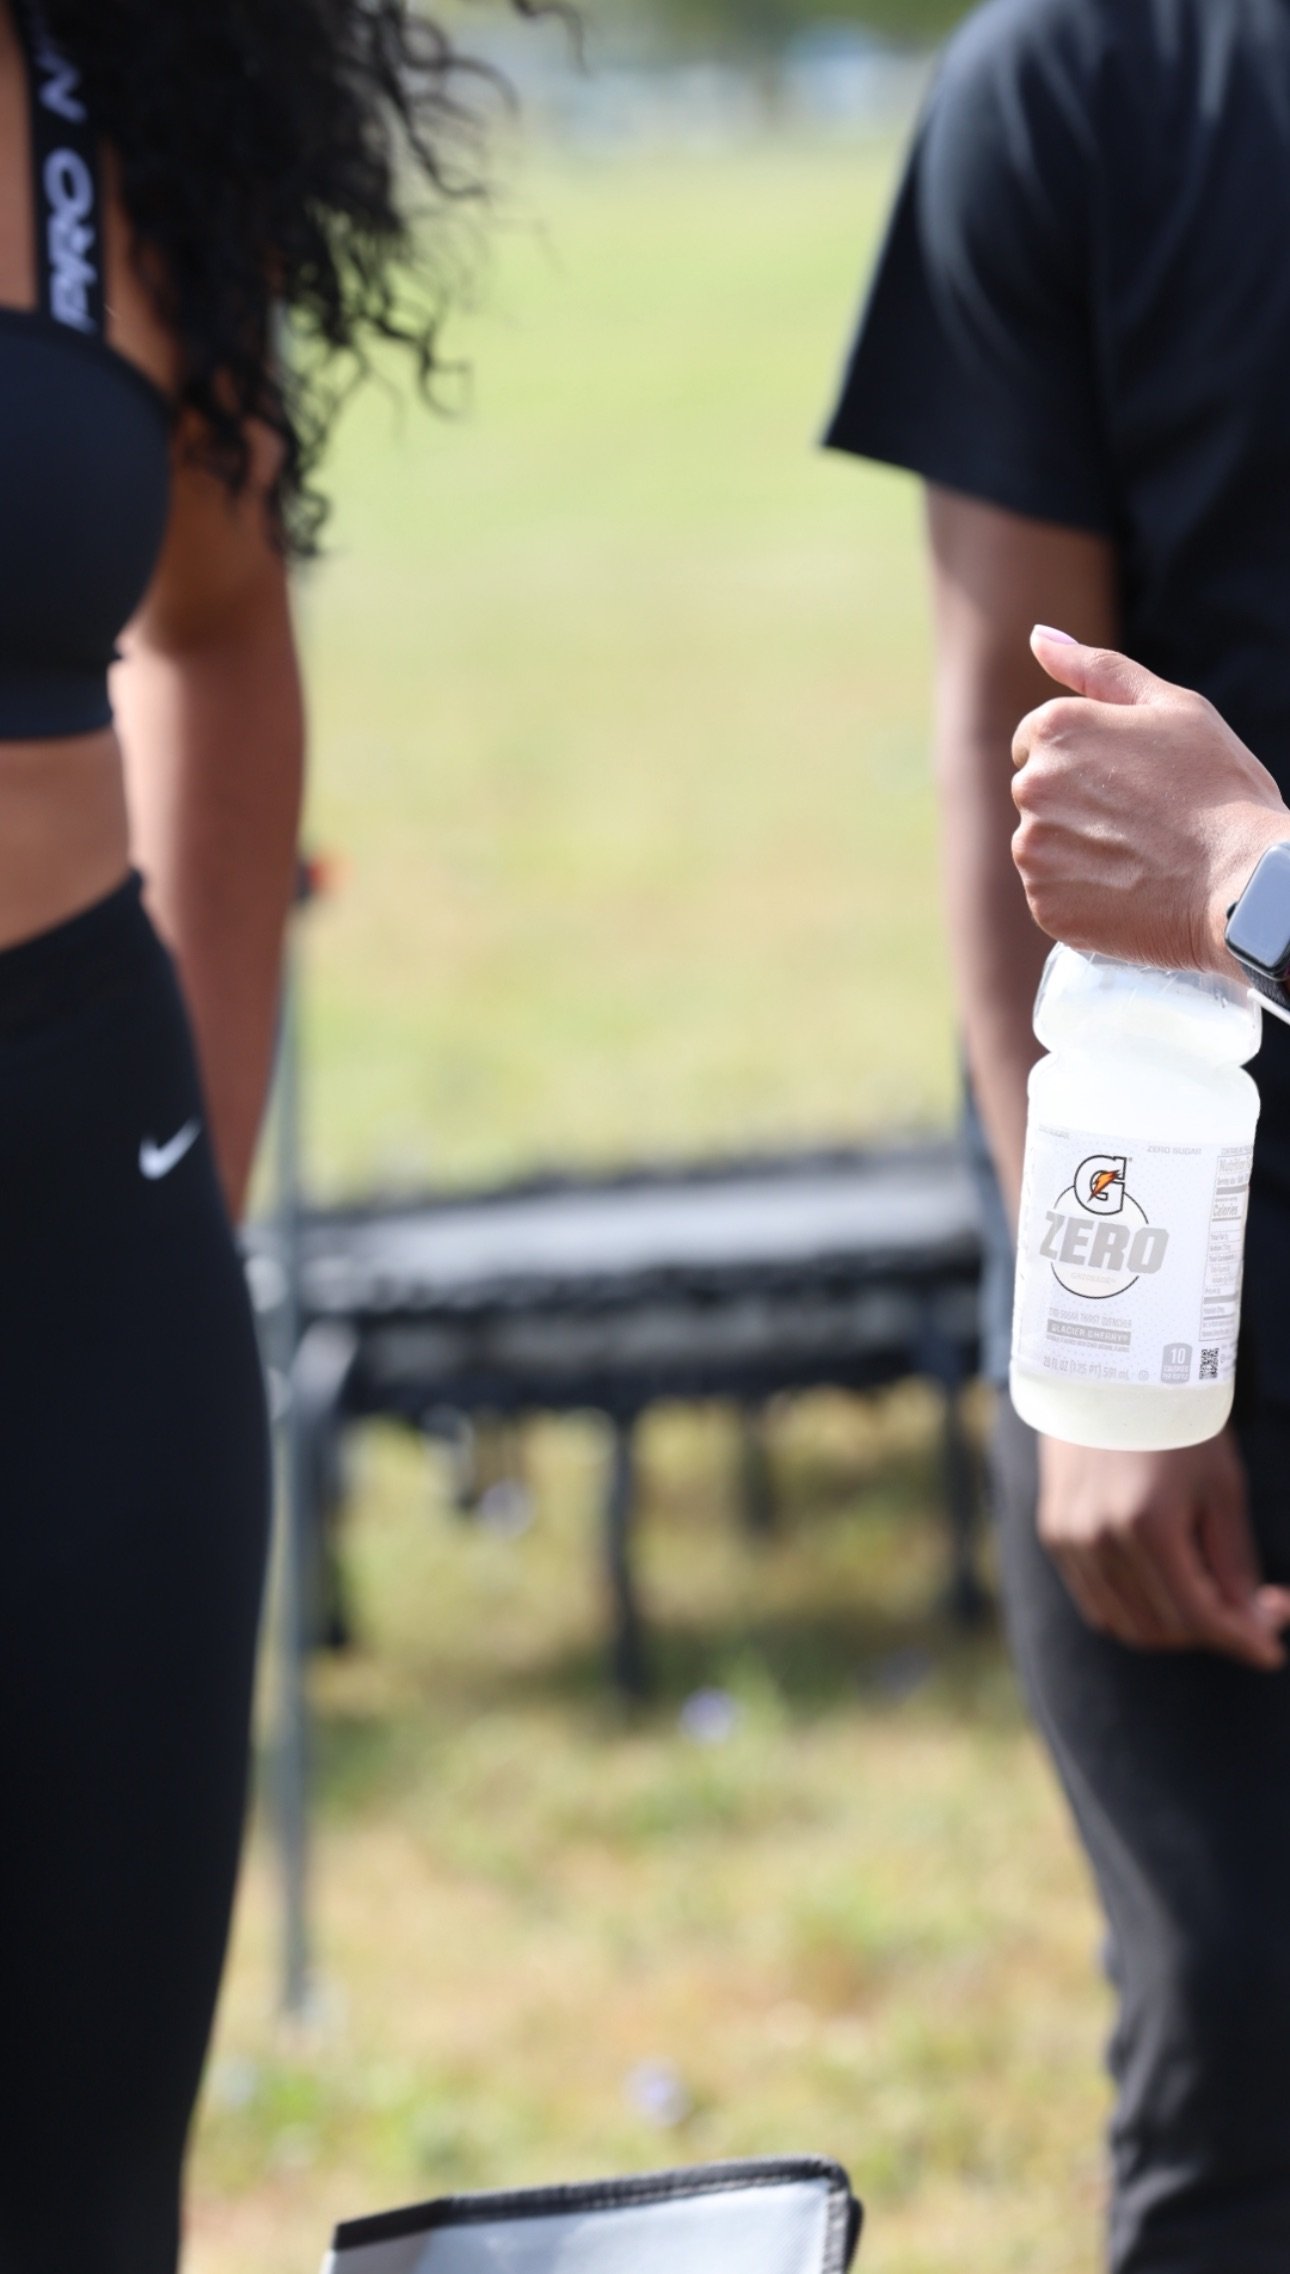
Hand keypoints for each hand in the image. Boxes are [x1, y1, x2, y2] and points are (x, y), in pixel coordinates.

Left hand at [1011, 628, 1289, 972]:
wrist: (1242, 885)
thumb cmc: (1220, 790)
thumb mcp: (1174, 708)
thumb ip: (1097, 669)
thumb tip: (1037, 636)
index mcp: (1058, 728)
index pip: (1037, 738)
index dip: (1086, 757)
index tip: (1128, 778)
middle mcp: (1032, 786)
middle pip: (1040, 791)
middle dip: (1079, 800)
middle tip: (1144, 819)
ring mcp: (1034, 850)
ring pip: (1044, 844)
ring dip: (1079, 848)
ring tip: (1140, 857)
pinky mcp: (1043, 904)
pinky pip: (1052, 893)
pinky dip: (1082, 894)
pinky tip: (1129, 890)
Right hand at [1038, 1432, 1289, 1668]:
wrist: (1108, 1370)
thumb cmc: (1178, 1421)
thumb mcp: (1222, 1488)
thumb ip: (1234, 1564)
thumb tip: (1253, 1626)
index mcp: (1148, 1523)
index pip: (1198, 1615)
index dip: (1241, 1640)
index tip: (1271, 1652)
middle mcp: (1099, 1539)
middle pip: (1162, 1629)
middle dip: (1213, 1633)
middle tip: (1253, 1613)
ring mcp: (1069, 1539)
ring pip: (1127, 1624)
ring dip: (1176, 1627)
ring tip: (1211, 1597)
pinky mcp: (1054, 1534)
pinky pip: (1097, 1602)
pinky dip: (1136, 1610)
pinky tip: (1167, 1585)